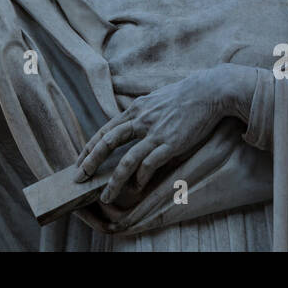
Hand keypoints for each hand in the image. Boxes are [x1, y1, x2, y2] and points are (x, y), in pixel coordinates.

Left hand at [75, 64, 254, 205]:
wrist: (208, 91)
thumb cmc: (183, 96)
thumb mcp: (154, 99)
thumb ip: (140, 113)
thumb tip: (129, 125)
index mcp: (135, 109)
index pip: (105, 131)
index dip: (90, 147)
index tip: (79, 162)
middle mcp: (140, 120)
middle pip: (107, 143)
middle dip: (90, 162)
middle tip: (79, 179)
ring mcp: (154, 132)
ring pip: (126, 161)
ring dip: (114, 181)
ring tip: (105, 196)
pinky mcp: (170, 143)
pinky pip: (149, 165)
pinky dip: (140, 178)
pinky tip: (136, 187)